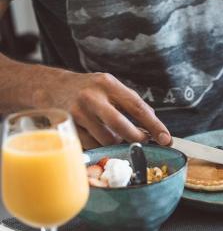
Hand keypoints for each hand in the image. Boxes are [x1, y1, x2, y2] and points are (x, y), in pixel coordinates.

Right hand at [33, 70, 170, 148]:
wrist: (49, 87)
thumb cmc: (88, 89)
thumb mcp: (109, 87)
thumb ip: (130, 102)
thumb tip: (154, 124)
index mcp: (108, 84)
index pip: (137, 107)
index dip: (155, 125)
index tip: (166, 138)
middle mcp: (92, 97)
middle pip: (122, 127)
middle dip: (136, 138)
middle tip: (142, 140)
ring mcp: (78, 113)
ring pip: (107, 140)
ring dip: (116, 142)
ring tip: (114, 134)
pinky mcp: (68, 127)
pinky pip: (92, 145)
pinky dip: (100, 145)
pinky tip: (97, 136)